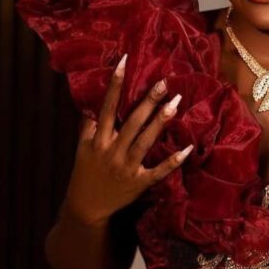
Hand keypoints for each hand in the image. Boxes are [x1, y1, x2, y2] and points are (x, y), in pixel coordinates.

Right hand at [63, 55, 192, 225]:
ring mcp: (127, 167)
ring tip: (176, 103)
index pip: (107, 107)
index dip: (115, 84)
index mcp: (98, 139)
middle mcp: (112, 150)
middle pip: (132, 121)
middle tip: (164, 82)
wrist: (87, 207)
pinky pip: (158, 171)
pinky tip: (186, 148)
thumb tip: (93, 102)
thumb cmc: (86, 173)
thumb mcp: (82, 147)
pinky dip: (172, 161)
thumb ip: (89, 125)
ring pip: (145, 141)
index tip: (125, 62)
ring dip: (161, 122)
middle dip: (148, 101)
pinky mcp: (139, 182)